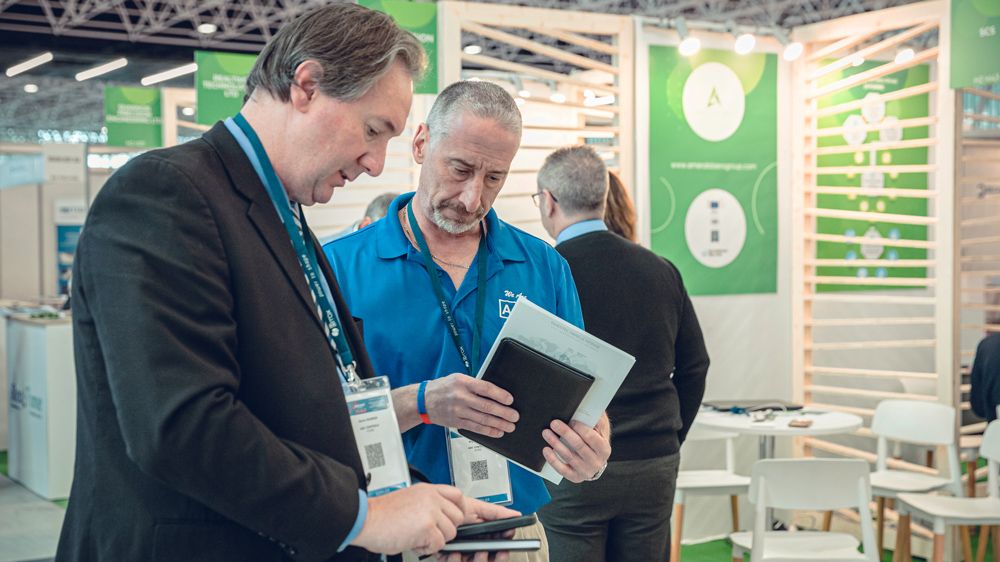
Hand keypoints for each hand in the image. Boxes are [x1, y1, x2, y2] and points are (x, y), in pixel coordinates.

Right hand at [351, 483, 465, 554]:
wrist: (365, 520)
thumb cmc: (381, 514)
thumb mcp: (409, 499)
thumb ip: (428, 503)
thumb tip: (443, 516)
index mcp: (427, 490)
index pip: (457, 495)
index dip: (460, 508)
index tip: (458, 517)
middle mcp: (431, 498)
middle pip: (458, 516)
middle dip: (445, 528)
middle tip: (429, 532)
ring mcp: (430, 511)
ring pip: (450, 532)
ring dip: (435, 540)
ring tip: (417, 537)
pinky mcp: (427, 527)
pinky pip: (439, 544)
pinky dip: (427, 548)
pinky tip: (414, 542)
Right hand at [426, 374, 518, 436]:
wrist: (423, 400)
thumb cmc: (443, 387)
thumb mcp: (458, 378)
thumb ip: (475, 384)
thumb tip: (496, 393)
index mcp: (463, 383)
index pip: (485, 388)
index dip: (499, 394)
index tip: (510, 400)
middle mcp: (461, 397)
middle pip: (486, 406)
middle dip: (503, 412)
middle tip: (514, 416)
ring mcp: (458, 411)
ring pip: (482, 419)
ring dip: (498, 424)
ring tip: (509, 426)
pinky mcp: (456, 422)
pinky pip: (475, 428)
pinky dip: (488, 431)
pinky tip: (497, 432)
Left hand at [435, 500, 519, 561]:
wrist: (432, 508)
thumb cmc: (452, 508)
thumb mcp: (475, 508)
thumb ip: (496, 513)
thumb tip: (515, 515)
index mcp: (481, 538)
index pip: (496, 551)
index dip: (501, 553)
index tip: (504, 549)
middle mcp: (471, 548)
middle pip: (485, 559)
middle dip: (492, 558)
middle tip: (492, 551)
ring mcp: (460, 554)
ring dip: (477, 560)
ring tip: (476, 552)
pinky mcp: (447, 557)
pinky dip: (455, 559)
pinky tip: (456, 553)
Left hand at [542, 419, 611, 482]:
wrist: (595, 461)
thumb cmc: (596, 441)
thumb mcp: (600, 429)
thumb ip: (596, 419)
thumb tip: (589, 406)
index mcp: (604, 449)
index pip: (592, 438)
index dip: (581, 428)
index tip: (571, 420)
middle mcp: (596, 462)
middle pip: (579, 446)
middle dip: (565, 433)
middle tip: (554, 423)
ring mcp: (585, 471)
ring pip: (568, 456)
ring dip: (556, 443)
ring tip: (546, 433)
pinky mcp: (575, 477)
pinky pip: (562, 469)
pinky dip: (553, 459)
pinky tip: (546, 450)